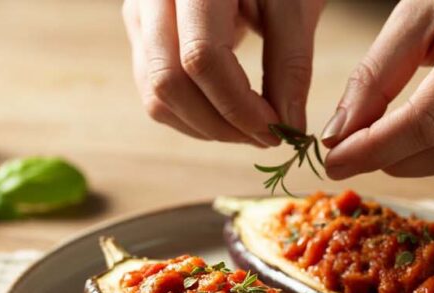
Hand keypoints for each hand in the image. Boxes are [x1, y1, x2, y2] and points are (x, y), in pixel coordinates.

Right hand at [122, 0, 324, 145]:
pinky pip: (154, 91)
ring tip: (250, 129)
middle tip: (265, 138)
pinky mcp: (141, 33)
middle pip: (168, 82)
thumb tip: (290, 127)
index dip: (238, 105)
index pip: (201, 57)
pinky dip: (192, 116)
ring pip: (155, 94)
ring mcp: (140, 15)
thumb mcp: (293, 4)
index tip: (277, 129)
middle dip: (220, 125)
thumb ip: (291, 63)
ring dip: (206, 127)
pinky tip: (228, 116)